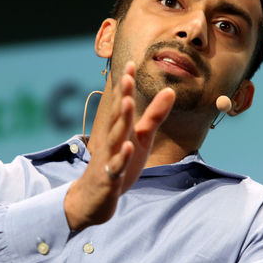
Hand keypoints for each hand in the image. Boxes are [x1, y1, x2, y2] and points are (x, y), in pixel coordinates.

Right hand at [64, 61, 174, 230]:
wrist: (92, 199)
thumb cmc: (117, 164)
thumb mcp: (140, 139)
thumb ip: (154, 116)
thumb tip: (170, 90)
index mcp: (119, 130)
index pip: (120, 103)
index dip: (125, 85)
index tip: (130, 63)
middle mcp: (111, 140)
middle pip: (116, 116)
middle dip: (121, 96)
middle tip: (126, 77)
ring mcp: (108, 158)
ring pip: (114, 138)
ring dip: (120, 121)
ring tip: (126, 103)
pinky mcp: (109, 178)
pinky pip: (115, 167)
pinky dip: (121, 157)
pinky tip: (127, 147)